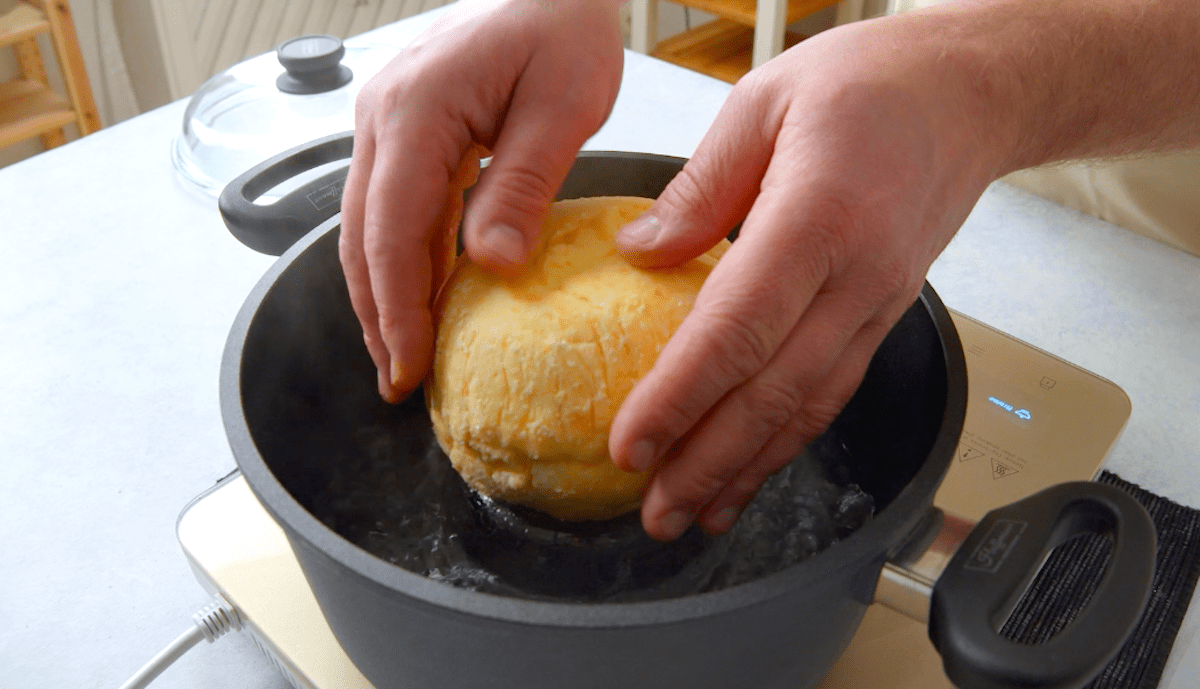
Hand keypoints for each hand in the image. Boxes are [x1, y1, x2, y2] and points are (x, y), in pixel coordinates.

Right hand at [340, 0, 623, 402]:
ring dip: (382, 293)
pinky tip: (421, 298)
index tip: (409, 364)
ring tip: (402, 355)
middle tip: (398, 381)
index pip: (392, 228)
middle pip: (362, 236)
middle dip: (376, 314)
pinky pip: (392, 206)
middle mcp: (384, 116)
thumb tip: (493, 265)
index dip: (397, 306)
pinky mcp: (406, 131)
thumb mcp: (562, 105)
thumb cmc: (564, 24)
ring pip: (367, 225)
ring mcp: (388, 122)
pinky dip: (402, 259)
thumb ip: (522, 184)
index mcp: (418, 109)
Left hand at [608, 16, 1007, 540]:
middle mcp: (857, 275)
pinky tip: (753, 468)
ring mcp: (878, 303)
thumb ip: (698, 188)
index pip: (738, 328)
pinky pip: (832, 391)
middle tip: (654, 514)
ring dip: (749, 469)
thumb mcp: (763, 103)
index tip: (630, 445)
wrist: (971, 94)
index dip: (681, 397)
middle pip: (774, 391)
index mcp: (818, 216)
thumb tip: (639, 254)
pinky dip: (789, 440)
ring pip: (809, 407)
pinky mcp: (883, 315)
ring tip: (696, 514)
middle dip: (708, 463)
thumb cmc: (869, 84)